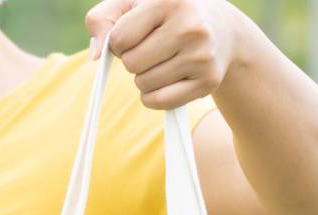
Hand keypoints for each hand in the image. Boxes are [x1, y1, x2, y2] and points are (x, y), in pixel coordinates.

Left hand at [85, 0, 240, 109]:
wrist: (221, 28)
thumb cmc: (165, 15)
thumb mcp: (131, 3)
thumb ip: (101, 19)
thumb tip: (96, 56)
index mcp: (168, 0)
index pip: (119, 39)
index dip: (119, 42)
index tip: (136, 34)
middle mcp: (190, 26)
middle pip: (131, 64)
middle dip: (133, 60)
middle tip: (152, 49)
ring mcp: (202, 55)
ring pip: (144, 85)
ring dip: (145, 78)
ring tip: (164, 60)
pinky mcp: (208, 81)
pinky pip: (160, 102)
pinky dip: (154, 96)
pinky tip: (169, 78)